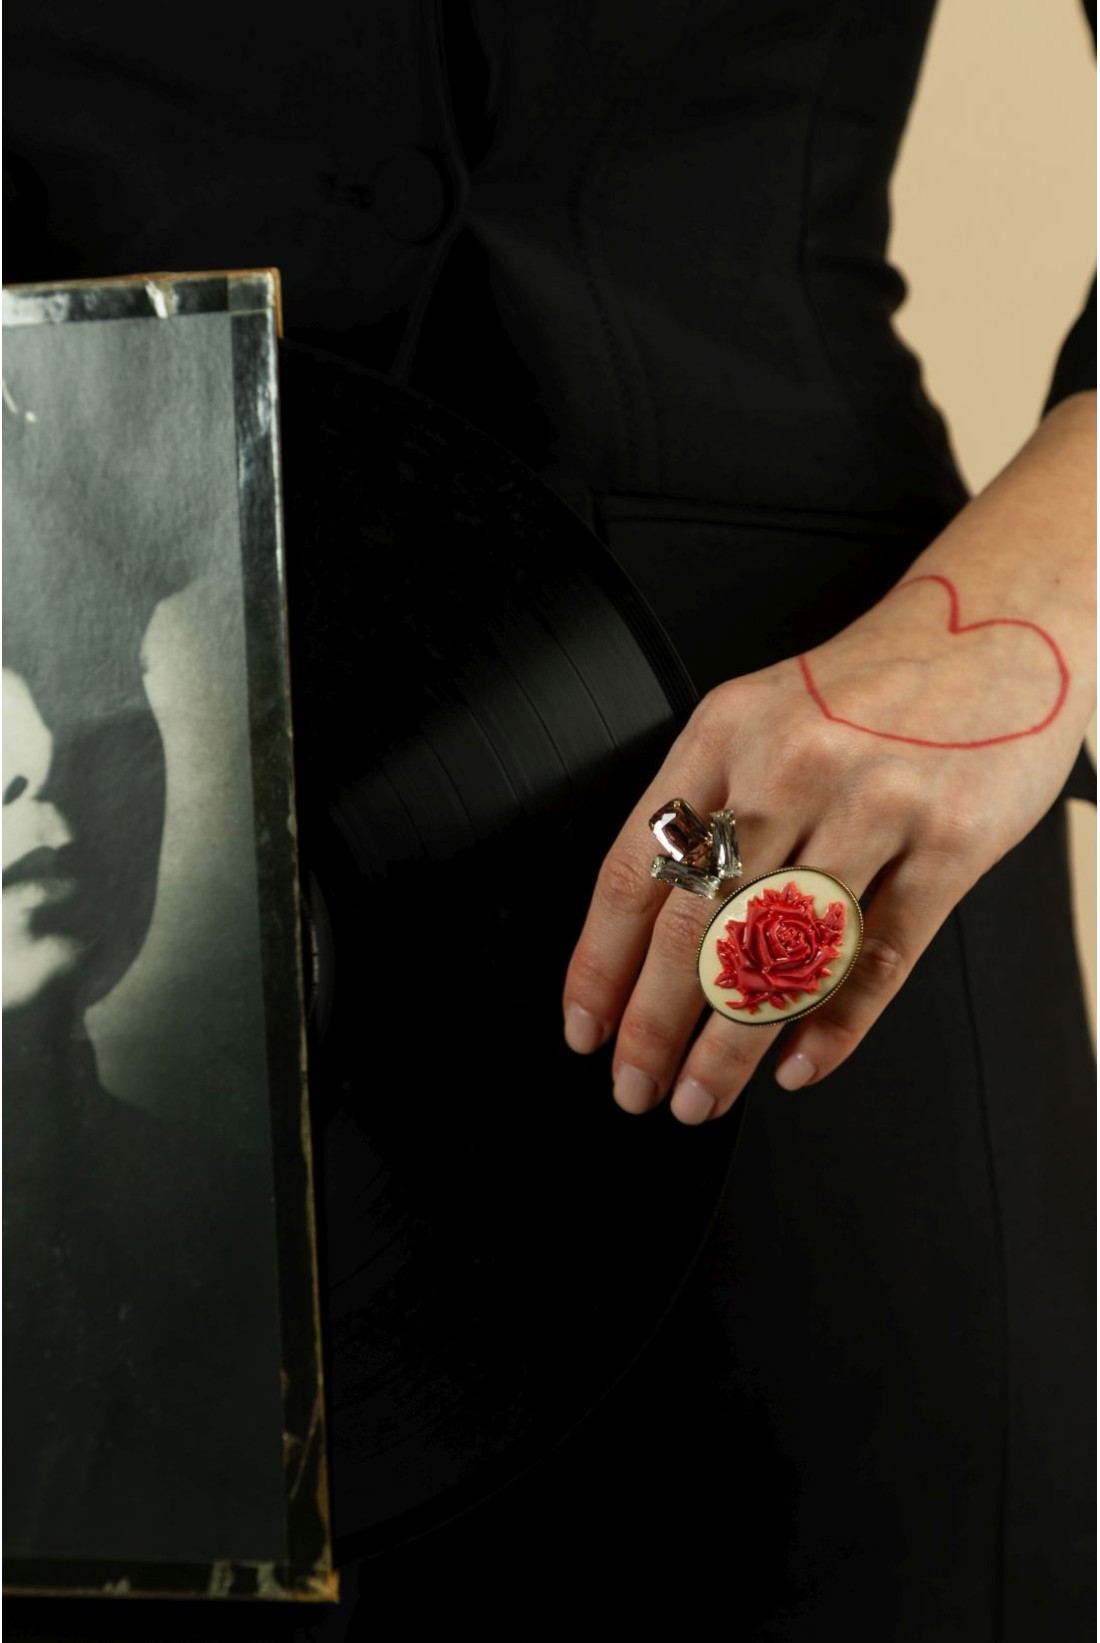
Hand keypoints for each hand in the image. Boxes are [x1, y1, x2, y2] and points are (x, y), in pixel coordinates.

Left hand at [562, 560, 1092, 1124]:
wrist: (994, 630)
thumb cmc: (870, 689)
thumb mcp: (762, 715)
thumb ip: (708, 806)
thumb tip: (648, 934)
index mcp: (723, 734)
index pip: (636, 869)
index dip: (600, 964)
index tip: (585, 1028)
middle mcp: (790, 766)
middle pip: (697, 923)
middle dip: (653, 1027)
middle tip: (635, 1088)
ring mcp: (873, 804)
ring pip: (784, 955)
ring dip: (732, 1047)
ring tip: (701, 1096)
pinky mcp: (950, 843)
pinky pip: (879, 959)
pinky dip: (834, 1028)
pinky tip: (797, 1066)